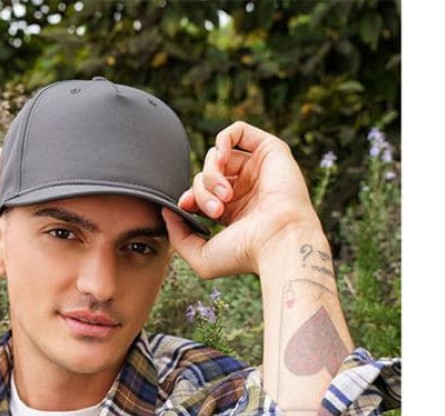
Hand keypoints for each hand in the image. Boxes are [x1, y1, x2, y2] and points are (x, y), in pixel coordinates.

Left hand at [164, 122, 320, 278]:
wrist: (277, 242)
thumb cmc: (246, 254)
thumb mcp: (201, 257)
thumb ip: (179, 236)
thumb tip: (167, 212)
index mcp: (232, 212)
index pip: (200, 193)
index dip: (189, 196)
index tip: (187, 207)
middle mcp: (245, 189)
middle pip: (205, 175)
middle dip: (202, 191)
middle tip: (216, 210)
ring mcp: (257, 170)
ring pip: (217, 157)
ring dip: (212, 174)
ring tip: (224, 196)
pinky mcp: (270, 152)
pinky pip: (238, 131)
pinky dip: (222, 141)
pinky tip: (222, 161)